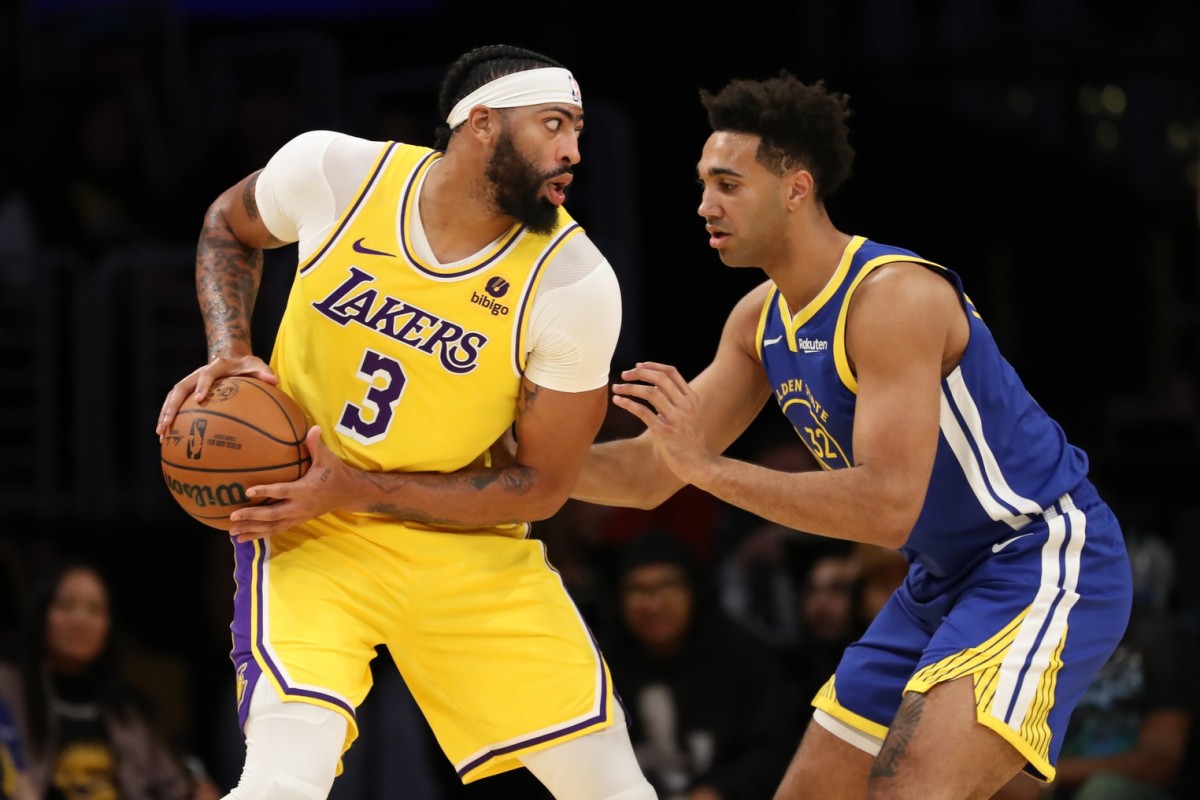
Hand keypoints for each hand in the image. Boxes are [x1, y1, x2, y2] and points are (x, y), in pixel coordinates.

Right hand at [156, 355, 276, 439]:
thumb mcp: (258, 366)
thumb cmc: (248, 366)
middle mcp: (198, 373)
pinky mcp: (188, 390)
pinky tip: (165, 437)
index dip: (202, 385)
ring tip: (160, 433)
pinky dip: (168, 418)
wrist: (233, 359)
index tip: (199, 399)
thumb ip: (265, 372)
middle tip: (168, 422)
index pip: (206, 375)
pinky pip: (175, 404)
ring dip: (165, 414)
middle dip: (173, 405)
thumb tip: (275, 381)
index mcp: (216, 367)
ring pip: (173, 396)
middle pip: (181, 387)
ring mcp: (191, 381)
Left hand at [229, 426, 355, 541]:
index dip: (266, 491)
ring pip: (273, 527)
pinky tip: (246, 537)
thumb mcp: (327, 459)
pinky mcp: (298, 521)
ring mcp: (299, 516)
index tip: (248, 491)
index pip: (283, 491)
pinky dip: (261, 534)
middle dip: (252, 516)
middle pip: (273, 515)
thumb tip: (313, 427)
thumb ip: (316, 445)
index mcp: (305, 490)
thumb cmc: (335, 473)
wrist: (348, 493)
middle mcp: (300, 506)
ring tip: (233, 533)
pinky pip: (277, 530)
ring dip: (253, 530)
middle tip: (233, 516)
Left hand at [611, 361, 714, 484]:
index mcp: (691, 398)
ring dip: (630, 388)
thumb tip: (652, 387)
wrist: (698, 464)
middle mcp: (685, 405)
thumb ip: (674, 401)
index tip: (638, 366)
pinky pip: (643, 412)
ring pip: (650, 392)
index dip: (652, 366)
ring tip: (616, 388)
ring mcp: (675, 418)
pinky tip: (618, 401)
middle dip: (639, 373)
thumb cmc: (689, 440)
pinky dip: (628, 404)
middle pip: (659, 378)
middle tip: (624, 375)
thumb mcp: (687, 415)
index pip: (671, 372)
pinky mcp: (664, 432)